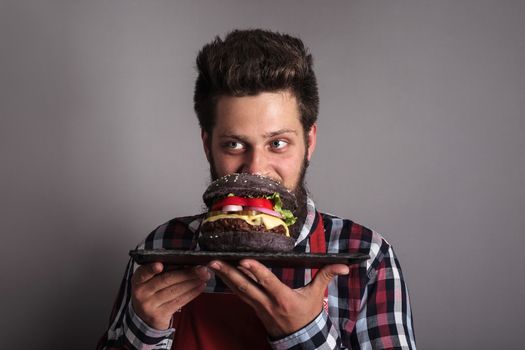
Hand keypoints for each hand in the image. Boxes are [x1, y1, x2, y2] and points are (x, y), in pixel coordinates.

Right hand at [131, 262, 210, 329]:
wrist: (143, 317)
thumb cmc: (150, 292)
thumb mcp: (149, 280)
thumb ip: (162, 271)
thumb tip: (186, 262)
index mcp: (138, 280)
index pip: (144, 272)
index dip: (151, 269)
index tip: (160, 265)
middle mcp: (141, 293)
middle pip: (166, 280)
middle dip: (187, 273)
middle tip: (201, 268)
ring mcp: (150, 305)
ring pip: (175, 291)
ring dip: (192, 282)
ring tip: (204, 276)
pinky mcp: (160, 315)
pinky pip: (179, 301)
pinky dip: (192, 293)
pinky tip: (200, 286)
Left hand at [208, 259, 348, 337]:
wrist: (300, 339)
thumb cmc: (307, 315)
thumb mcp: (317, 295)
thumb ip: (326, 275)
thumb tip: (344, 265)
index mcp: (282, 297)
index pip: (266, 281)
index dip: (254, 271)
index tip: (242, 261)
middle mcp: (267, 302)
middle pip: (245, 286)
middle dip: (228, 273)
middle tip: (213, 261)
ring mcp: (258, 307)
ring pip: (237, 290)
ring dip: (223, 277)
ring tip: (211, 264)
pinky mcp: (253, 308)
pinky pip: (238, 295)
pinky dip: (228, 285)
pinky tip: (220, 275)